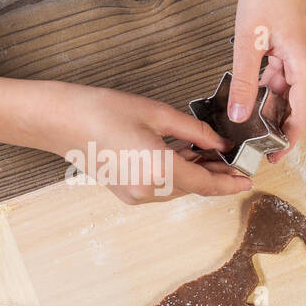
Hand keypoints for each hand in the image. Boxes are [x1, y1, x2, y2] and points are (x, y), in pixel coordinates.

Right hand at [39, 83, 251, 204]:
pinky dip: (178, 174)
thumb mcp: (157, 114)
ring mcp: (135, 194)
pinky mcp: (126, 192)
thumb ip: (195, 133)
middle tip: (235, 162)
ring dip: (198, 175)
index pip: (207, 184)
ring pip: (179, 188)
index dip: (230, 183)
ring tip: (214, 156)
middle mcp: (148, 190)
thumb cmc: (102, 111)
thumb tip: (220, 144)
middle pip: (194, 188)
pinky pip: (162, 186)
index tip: (248, 180)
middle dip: (217, 176)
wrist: (57, 120)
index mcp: (159, 171)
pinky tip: (188, 157)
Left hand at [228, 0, 305, 160]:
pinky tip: (254, 95)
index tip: (275, 158)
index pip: (303, 116)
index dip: (289, 141)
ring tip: (248, 121)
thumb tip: (240, 116)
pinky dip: (273, 90)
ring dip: (272, 107)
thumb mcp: (247, 42)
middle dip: (277, 127)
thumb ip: (246, 83)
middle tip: (254, 143)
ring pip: (292, 94)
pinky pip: (289, 80)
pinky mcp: (301, 52)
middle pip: (299, 108)